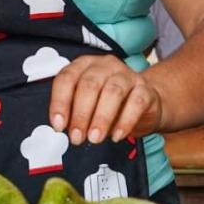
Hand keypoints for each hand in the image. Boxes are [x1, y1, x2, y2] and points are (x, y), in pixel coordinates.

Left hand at [49, 55, 163, 144]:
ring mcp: (127, 75)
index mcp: (84, 65)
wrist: (144, 104)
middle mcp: (105, 66)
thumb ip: (73, 113)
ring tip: (95, 138)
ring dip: (101, 118)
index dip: (60, 102)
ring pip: (113, 91)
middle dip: (81, 114)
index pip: (67, 78)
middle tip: (77, 137)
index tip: (58, 125)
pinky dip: (125, 122)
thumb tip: (62, 128)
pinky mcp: (145, 89)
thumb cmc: (109, 104)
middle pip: (90, 84)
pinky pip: (136, 103)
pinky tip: (117, 135)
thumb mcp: (87, 106)